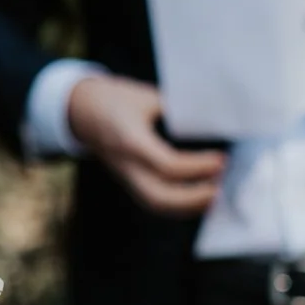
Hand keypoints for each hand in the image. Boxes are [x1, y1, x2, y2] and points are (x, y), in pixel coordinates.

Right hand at [66, 74, 225, 215]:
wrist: (83, 111)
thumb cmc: (117, 100)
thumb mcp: (146, 97)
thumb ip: (175, 112)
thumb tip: (213, 122)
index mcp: (129, 139)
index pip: (165, 165)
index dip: (197, 167)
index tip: (221, 160)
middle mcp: (126, 164)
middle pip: (158, 197)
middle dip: (193, 198)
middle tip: (219, 187)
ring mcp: (126, 176)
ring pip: (156, 204)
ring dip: (188, 207)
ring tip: (215, 196)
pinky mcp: (130, 181)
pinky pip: (154, 202)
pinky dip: (179, 205)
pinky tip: (201, 198)